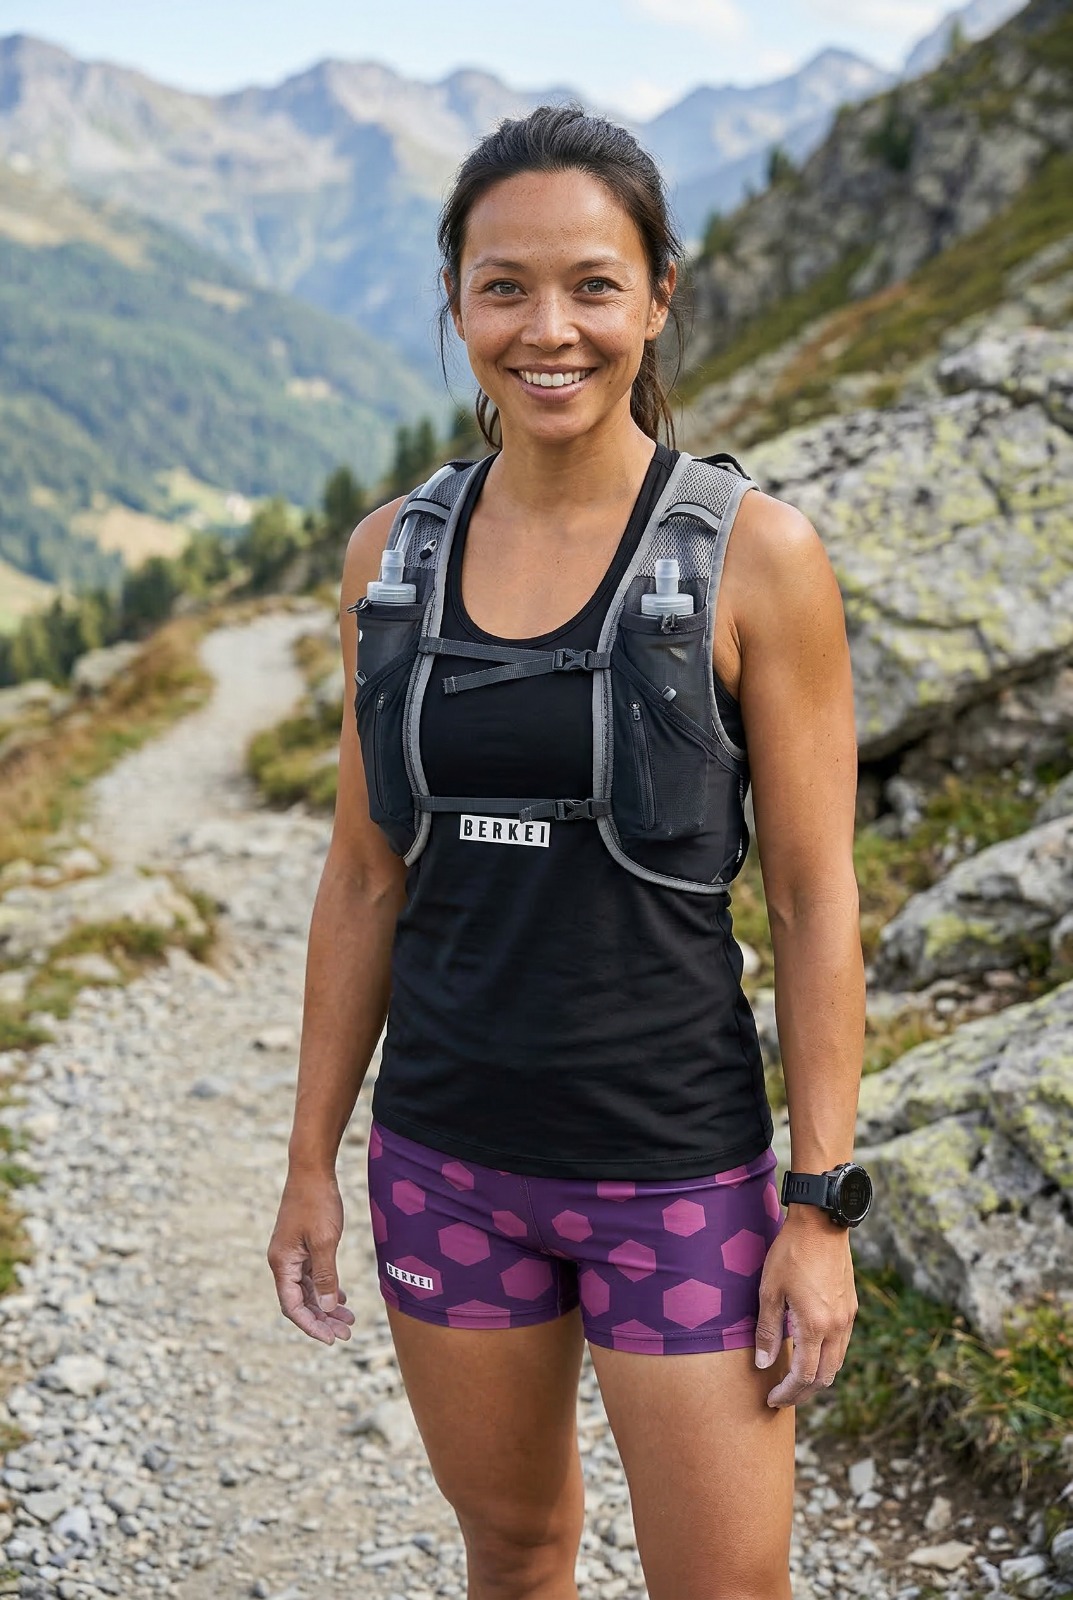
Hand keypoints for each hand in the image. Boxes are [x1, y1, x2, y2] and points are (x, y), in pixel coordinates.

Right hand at [267, 1169, 356, 1344]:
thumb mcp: (324, 1241)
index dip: (311, 1325)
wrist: (312, 1170)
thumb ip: (325, 1276)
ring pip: (307, 1290)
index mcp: (282, 1263)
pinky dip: (325, 1288)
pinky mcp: (301, 1246)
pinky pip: (311, 1276)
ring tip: (348, 1321)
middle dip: (322, 1320)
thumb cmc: (317, 1203)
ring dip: (326, 1306)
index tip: (331, 1339)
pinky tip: (340, 1298)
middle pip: (300, 1302)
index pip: (292, 1307)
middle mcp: (283, 1262)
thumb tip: (325, 1307)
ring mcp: (291, 1254)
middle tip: (346, 1334)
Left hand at [753, 1209, 857, 1406]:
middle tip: (782, 1397)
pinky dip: (827, 1358)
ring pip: (837, 1363)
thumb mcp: (769, 1290)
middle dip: (803, 1393)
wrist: (821, 1223)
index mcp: (815, 1325)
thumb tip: (764, 1364)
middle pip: (825, 1377)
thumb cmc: (790, 1253)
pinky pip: (841, 1345)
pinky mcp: (851, 1307)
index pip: (804, 1376)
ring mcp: (847, 1318)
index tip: (772, 1399)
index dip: (788, 1392)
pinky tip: (810, 1354)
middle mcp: (837, 1327)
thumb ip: (767, 1330)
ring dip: (817, 1378)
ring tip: (794, 1381)